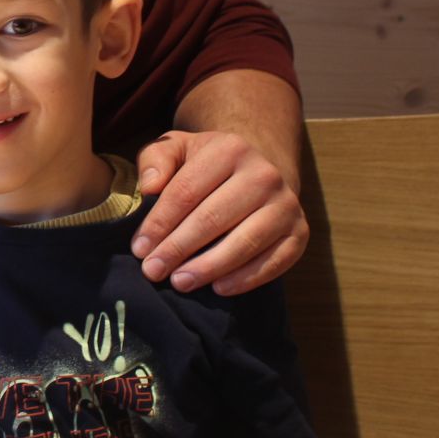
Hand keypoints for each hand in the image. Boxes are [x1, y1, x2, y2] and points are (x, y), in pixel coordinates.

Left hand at [131, 129, 307, 295]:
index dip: (159, 223)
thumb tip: (150, 186)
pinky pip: (274, 261)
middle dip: (178, 248)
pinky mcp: (299, 232)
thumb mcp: (177, 150)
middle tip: (153, 272)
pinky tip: (219, 288)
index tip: (139, 248)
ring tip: (180, 282)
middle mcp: (264, 174)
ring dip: (209, 267)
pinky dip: (246, 278)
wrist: (256, 173)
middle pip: (212, 218)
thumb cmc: (205, 166)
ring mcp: (286, 204)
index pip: (186, 192)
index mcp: (230, 149)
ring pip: (244, 242)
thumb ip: (156, 160)